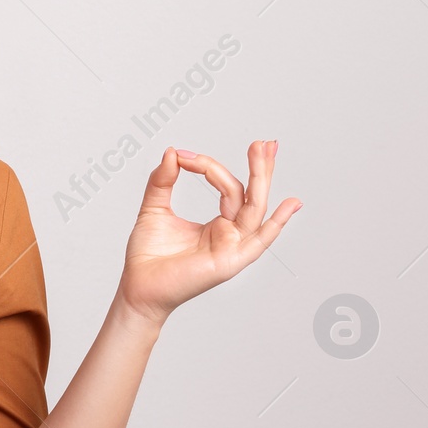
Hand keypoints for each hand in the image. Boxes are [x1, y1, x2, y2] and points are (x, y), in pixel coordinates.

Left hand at [115, 140, 301, 329]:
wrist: (137, 286)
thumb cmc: (147, 255)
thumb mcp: (153, 208)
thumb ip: (163, 181)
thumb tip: (172, 153)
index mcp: (217, 224)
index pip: (226, 187)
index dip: (208, 166)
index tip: (183, 155)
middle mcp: (230, 234)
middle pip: (251, 195)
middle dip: (259, 167)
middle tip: (263, 142)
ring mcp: (232, 248)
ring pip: (253, 208)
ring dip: (260, 178)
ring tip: (264, 150)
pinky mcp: (229, 261)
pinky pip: (257, 241)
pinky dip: (275, 223)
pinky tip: (291, 205)